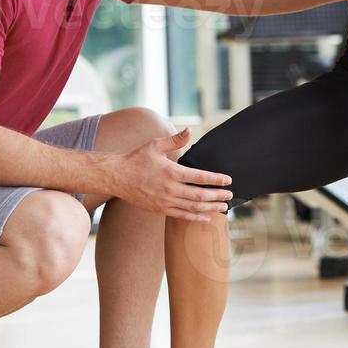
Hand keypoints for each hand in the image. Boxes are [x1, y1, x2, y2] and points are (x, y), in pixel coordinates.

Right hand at [109, 128, 232, 222]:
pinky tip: (206, 217)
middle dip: (217, 196)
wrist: (117, 177)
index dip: (216, 179)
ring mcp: (165, 201)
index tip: (228, 180)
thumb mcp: (155, 145)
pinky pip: (182, 215)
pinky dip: (196, 217)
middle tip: (230, 196)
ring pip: (193, 207)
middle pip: (200, 195)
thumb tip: (189, 130)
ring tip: (223, 208)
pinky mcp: (160, 209)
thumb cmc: (136, 159)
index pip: (200, 177)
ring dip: (210, 208)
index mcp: (172, 172)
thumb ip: (175, 140)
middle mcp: (170, 189)